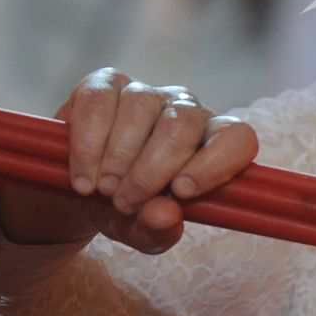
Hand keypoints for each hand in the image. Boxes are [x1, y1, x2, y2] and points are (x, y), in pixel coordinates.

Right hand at [0, 68, 258, 255]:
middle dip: (150, 170)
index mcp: (211, 143)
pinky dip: (87, 142)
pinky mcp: (105, 84)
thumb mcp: (141, 230)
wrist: (77, 190)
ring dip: (118, 156)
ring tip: (101, 190)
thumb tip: (165, 216)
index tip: (181, 192)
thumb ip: (158, 230)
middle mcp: (186, 110)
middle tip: (124, 202)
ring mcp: (147, 93)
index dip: (215, 163)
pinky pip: (99, 101)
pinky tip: (82, 174)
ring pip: (142, 107)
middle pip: (183, 124)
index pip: (237, 139)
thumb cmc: (124, 209)